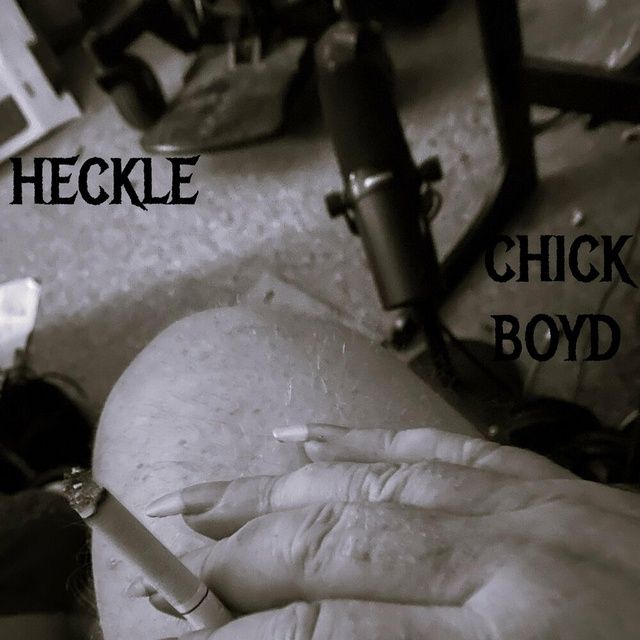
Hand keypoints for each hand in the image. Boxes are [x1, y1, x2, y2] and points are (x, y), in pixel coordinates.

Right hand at [138, 424, 639, 639]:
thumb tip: (312, 638)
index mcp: (515, 632)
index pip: (332, 614)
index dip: (247, 609)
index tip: (193, 615)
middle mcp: (512, 552)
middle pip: (338, 531)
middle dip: (248, 540)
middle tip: (185, 547)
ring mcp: (530, 505)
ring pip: (373, 473)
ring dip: (284, 480)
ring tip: (222, 487)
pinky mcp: (544, 484)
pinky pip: (434, 445)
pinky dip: (361, 440)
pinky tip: (313, 437)